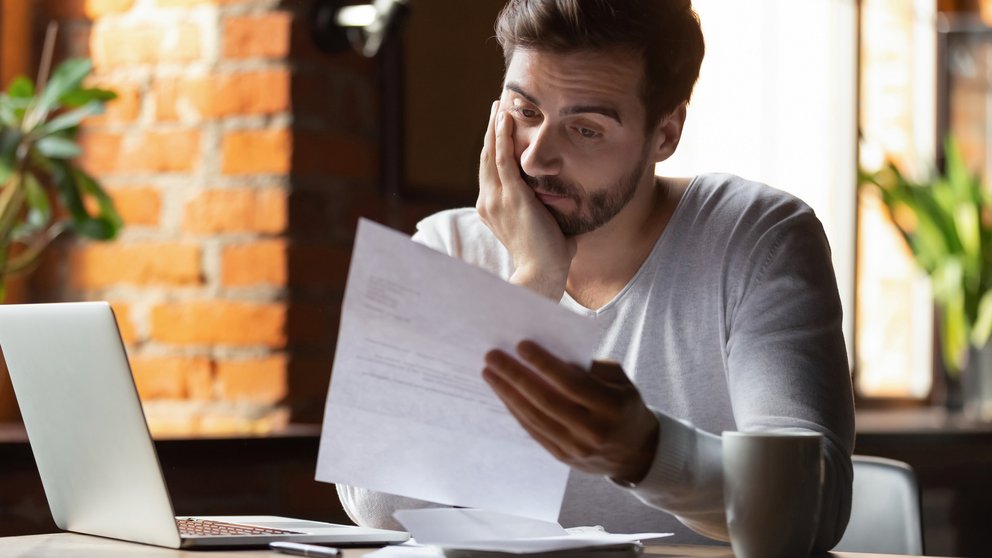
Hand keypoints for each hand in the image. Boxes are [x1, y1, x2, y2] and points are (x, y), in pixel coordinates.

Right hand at [476, 100, 575, 299]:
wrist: (542, 275)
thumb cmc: (548, 258)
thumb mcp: (545, 227)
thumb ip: (550, 212)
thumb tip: (568, 202)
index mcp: (493, 209)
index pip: (491, 172)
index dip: (494, 148)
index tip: (500, 129)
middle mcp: (489, 201)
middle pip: (487, 157)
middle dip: (492, 131)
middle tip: (496, 107)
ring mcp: (497, 198)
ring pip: (492, 153)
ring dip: (495, 127)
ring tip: (498, 105)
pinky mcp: (511, 196)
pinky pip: (503, 159)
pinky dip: (502, 136)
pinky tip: (504, 118)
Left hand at [482, 340, 658, 484]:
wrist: (636, 452)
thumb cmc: (623, 404)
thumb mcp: (620, 380)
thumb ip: (591, 367)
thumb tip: (551, 352)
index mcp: (612, 406)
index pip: (572, 383)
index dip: (545, 364)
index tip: (521, 345)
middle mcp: (594, 430)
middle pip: (547, 400)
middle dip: (516, 376)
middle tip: (493, 356)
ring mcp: (576, 448)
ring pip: (535, 417)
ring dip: (508, 393)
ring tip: (490, 372)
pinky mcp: (563, 457)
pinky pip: (534, 431)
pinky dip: (515, 410)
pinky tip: (503, 393)